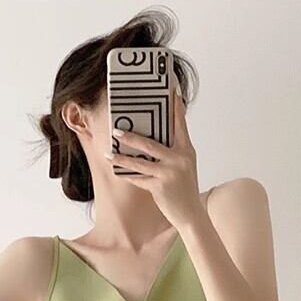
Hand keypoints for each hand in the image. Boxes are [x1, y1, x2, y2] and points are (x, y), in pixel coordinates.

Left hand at [104, 84, 205, 229]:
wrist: (191, 214)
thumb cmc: (185, 188)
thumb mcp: (184, 165)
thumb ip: (172, 151)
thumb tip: (152, 138)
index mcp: (186, 149)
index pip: (179, 122)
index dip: (174, 104)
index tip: (169, 86)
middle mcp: (179, 158)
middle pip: (151, 143)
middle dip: (132, 136)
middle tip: (116, 130)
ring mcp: (169, 173)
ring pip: (140, 162)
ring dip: (122, 157)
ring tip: (109, 153)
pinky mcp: (160, 187)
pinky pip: (139, 179)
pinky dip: (127, 175)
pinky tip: (116, 171)